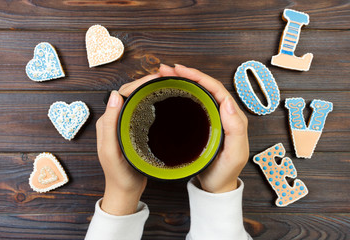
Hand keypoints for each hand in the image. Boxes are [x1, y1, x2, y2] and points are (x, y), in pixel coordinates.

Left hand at [96, 73, 160, 215]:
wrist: (125, 191)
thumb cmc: (118, 174)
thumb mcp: (111, 151)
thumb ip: (109, 125)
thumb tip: (114, 94)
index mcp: (107, 121)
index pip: (123, 93)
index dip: (139, 82)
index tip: (157, 77)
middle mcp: (115, 119)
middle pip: (131, 93)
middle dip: (147, 81)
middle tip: (167, 76)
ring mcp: (126, 124)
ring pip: (138, 100)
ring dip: (151, 89)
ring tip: (168, 83)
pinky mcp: (135, 130)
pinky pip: (144, 110)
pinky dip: (154, 101)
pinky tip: (165, 101)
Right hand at [158, 64, 248, 192]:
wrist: (216, 187)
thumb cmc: (225, 172)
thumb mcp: (235, 154)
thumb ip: (236, 129)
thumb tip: (227, 102)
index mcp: (232, 116)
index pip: (215, 88)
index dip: (198, 76)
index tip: (180, 70)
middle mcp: (223, 113)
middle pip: (205, 86)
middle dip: (186, 74)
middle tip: (166, 69)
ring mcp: (212, 118)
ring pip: (198, 93)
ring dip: (182, 81)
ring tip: (164, 75)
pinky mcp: (202, 124)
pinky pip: (193, 103)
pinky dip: (181, 94)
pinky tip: (170, 92)